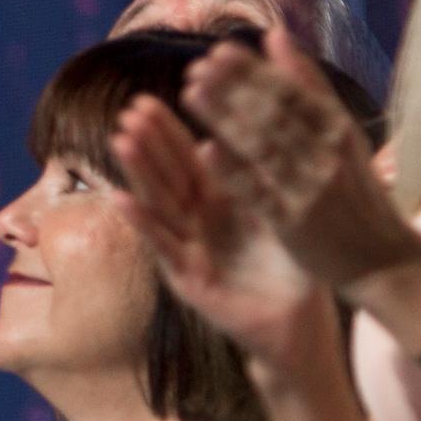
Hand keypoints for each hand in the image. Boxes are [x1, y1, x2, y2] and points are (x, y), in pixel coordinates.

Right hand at [106, 96, 331, 372]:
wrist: (300, 320)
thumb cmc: (294, 265)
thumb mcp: (278, 210)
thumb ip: (255, 175)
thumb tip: (218, 139)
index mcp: (220, 202)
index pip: (186, 159)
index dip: (167, 131)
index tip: (146, 100)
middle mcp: (198, 223)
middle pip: (167, 176)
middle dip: (148, 144)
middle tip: (129, 111)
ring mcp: (189, 250)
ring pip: (160, 204)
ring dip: (139, 173)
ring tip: (120, 140)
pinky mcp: (188, 279)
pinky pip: (164, 246)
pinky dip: (143, 222)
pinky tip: (122, 198)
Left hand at [174, 31, 420, 292]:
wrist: (382, 258)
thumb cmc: (356, 190)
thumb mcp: (343, 133)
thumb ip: (309, 86)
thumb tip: (275, 34)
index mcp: (340, 129)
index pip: (292, 91)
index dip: (253, 71)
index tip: (219, 51)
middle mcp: (327, 154)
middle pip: (274, 114)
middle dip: (233, 87)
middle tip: (196, 67)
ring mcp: (311, 189)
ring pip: (263, 146)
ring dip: (224, 117)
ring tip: (190, 94)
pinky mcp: (295, 224)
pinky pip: (260, 192)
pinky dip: (234, 170)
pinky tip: (205, 150)